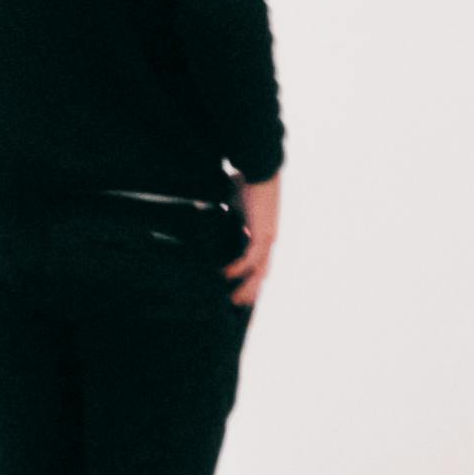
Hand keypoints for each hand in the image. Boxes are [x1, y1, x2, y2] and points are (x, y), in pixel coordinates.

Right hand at [230, 177, 281, 306]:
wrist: (260, 169)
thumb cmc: (247, 181)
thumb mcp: (234, 203)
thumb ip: (225, 213)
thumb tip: (205, 212)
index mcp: (262, 234)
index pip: (258, 264)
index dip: (250, 281)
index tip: (238, 294)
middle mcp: (268, 240)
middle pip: (261, 274)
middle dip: (249, 291)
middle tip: (235, 305)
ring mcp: (267, 238)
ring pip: (259, 271)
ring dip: (246, 287)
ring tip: (231, 298)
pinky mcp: (262, 233)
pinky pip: (250, 258)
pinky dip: (238, 268)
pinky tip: (225, 275)